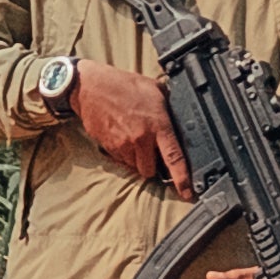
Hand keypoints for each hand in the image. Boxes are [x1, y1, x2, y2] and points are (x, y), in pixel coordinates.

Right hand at [69, 61, 188, 185]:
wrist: (91, 88)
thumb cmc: (123, 85)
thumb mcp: (155, 90)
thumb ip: (168, 108)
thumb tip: (180, 119)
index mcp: (158, 125)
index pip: (174, 158)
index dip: (182, 178)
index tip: (188, 193)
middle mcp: (141, 139)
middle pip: (151, 171)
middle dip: (154, 167)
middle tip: (153, 152)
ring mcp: (123, 145)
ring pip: (136, 167)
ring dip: (139, 160)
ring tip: (136, 140)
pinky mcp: (110, 148)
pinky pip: (122, 161)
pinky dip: (126, 155)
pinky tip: (124, 137)